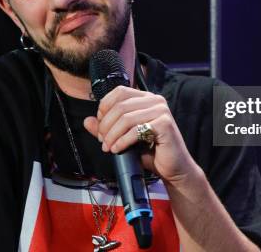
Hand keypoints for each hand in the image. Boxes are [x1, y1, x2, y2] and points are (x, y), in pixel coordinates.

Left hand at [83, 85, 198, 183]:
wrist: (173, 168)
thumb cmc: (151, 152)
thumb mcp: (124, 138)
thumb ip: (107, 128)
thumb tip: (87, 121)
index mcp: (146, 98)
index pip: (119, 92)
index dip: (104, 107)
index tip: (100, 126)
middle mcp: (155, 100)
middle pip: (120, 106)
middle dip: (106, 125)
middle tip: (103, 141)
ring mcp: (161, 110)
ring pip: (125, 118)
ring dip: (112, 135)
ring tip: (108, 147)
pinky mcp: (164, 124)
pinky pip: (136, 130)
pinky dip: (122, 141)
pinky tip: (118, 149)